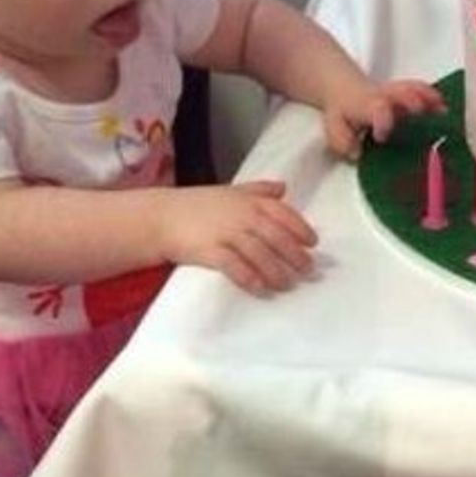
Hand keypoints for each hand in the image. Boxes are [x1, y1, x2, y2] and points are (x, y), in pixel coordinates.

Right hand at [157, 181, 317, 294]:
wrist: (162, 216)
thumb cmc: (199, 204)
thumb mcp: (231, 190)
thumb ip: (259, 189)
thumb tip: (284, 188)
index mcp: (249, 201)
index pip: (283, 213)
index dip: (300, 228)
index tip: (313, 243)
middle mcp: (242, 216)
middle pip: (276, 236)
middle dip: (294, 254)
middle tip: (307, 270)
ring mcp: (226, 233)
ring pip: (259, 253)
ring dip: (276, 270)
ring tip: (288, 284)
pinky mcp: (210, 251)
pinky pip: (235, 266)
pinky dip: (251, 278)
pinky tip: (261, 288)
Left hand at [323, 78, 445, 159]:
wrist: (345, 89)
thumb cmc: (343, 114)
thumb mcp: (334, 128)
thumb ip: (343, 141)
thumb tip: (357, 152)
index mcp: (366, 106)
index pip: (376, 109)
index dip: (382, 120)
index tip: (382, 136)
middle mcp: (384, 96)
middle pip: (400, 92)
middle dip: (411, 100)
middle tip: (421, 111)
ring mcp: (396, 93)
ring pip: (413, 89)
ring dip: (428, 98)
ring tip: (444, 111)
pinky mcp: (407, 93)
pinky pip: (422, 91)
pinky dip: (434, 99)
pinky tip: (445, 110)